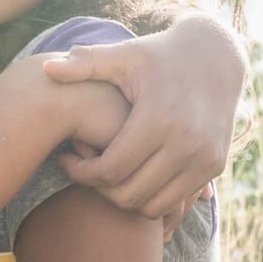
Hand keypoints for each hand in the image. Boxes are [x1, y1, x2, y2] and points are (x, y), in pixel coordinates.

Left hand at [42, 13, 245, 220]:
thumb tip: (45, 70)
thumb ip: (85, 64)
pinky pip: (175, 201)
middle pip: (129, 193)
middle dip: (98, 189)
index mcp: (158, 118)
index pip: (111, 169)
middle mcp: (186, 143)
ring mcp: (205, 158)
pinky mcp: (215, 166)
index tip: (65, 161)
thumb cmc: (158, 55)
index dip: (81, 173)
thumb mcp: (124, 55)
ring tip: (106, 174)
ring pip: (153, 206)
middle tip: (83, 171)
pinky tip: (132, 173)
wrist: (216, 56)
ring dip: (125, 197)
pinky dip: (151, 196)